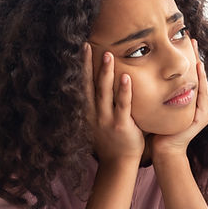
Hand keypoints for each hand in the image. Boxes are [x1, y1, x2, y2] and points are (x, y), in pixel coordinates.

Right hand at [82, 43, 144, 163]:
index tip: (82, 49)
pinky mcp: (120, 125)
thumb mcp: (101, 120)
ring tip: (108, 54)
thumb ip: (104, 103)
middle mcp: (94, 113)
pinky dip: (123, 91)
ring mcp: (106, 119)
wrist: (118, 163)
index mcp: (88, 110)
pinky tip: (125, 77)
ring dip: (105, 73)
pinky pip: (122, 105)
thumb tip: (108, 82)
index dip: (82, 66)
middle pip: (89, 84)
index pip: (83, 84)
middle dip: (88, 64)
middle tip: (87, 45)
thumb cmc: (112, 140)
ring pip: (104, 92)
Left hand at [151, 39, 207, 159]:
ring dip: (200, 67)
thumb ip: (155, 90)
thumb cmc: (156, 128)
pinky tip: (198, 71)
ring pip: (202, 84)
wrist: (162, 151)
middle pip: (196, 76)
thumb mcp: (155, 104)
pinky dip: (201, 84)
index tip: (180, 41)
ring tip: (196, 52)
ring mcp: (202, 111)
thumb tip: (139, 71)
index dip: (184, 59)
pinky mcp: (201, 118)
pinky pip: (202, 97)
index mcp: (187, 100)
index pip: (186, 75)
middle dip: (195, 57)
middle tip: (191, 39)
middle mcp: (197, 103)